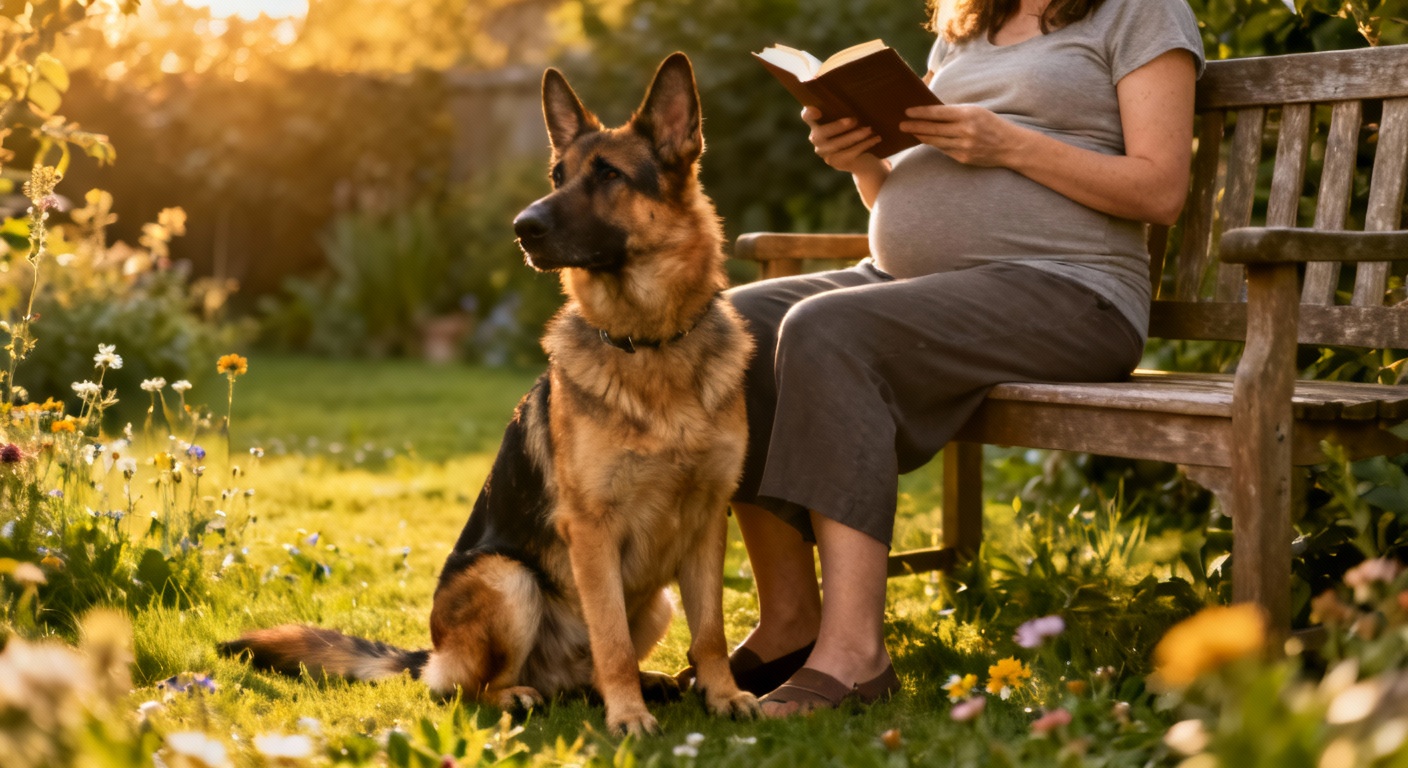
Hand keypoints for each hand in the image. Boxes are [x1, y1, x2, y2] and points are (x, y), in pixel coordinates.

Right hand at [802, 106, 886, 175]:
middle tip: (854, 120)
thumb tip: (856, 88)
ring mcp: (824, 152)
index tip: (818, 111)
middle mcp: (816, 138)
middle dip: (837, 126)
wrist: (863, 158)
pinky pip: (849, 153)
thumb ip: (847, 106)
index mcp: (816, 123)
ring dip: (855, 136)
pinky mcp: (836, 162)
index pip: (807, 116)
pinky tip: (876, 138)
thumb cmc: (855, 130)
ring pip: (837, 144)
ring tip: (869, 129)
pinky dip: (864, 145)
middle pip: (820, 133)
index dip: (809, 114)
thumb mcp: (851, 116)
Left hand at [899, 104, 1025, 166]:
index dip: (921, 113)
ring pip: (936, 141)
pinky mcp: (963, 158)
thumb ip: (955, 112)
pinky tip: (926, 141)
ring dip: (922, 137)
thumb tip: (931, 112)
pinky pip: (944, 150)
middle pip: (933, 129)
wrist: (1011, 146)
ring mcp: (964, 146)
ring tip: (911, 132)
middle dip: (915, 127)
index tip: (907, 112)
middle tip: (901, 125)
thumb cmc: (991, 124)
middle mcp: (965, 130)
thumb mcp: (976, 111)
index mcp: (968, 114)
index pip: (938, 113)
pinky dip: (935, 145)